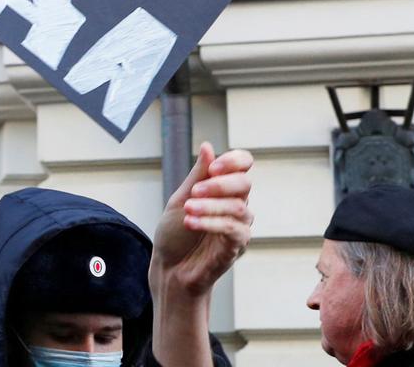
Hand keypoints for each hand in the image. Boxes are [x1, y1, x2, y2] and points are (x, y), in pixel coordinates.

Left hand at [151, 143, 253, 297]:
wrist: (169, 268)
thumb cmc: (175, 233)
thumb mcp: (181, 199)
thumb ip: (197, 176)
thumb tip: (208, 145)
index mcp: (224, 189)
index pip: (243, 165)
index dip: (234, 161)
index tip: (212, 167)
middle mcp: (236, 205)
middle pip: (244, 184)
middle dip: (219, 184)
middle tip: (195, 192)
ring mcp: (239, 226)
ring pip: (239, 207)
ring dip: (210, 206)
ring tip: (187, 210)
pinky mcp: (237, 246)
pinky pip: (233, 230)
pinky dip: (211, 223)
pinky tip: (191, 222)